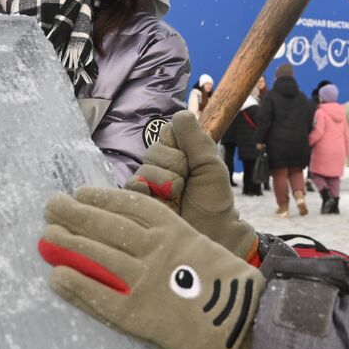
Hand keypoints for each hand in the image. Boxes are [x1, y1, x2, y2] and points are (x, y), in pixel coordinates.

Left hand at [40, 186, 261, 348]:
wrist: (247, 324)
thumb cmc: (228, 286)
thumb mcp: (202, 246)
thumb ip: (172, 237)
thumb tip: (140, 224)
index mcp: (174, 230)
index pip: (128, 206)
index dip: (100, 197)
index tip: (80, 192)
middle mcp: (155, 250)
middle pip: (105, 225)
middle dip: (74, 213)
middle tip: (51, 205)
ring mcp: (144, 280)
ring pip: (96, 256)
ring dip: (68, 243)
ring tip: (46, 235)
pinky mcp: (137, 313)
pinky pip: (99, 295)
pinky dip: (75, 285)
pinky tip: (56, 276)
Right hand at [127, 111, 257, 260]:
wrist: (211, 235)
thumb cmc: (214, 203)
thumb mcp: (211, 167)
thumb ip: (196, 140)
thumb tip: (181, 113)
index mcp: (181, 155)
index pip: (168, 132)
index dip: (179, 145)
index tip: (192, 161)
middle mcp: (162, 167)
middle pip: (155, 148)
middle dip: (175, 165)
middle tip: (186, 184)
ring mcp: (149, 184)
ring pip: (145, 166)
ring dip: (166, 181)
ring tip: (177, 197)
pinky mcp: (138, 200)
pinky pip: (134, 183)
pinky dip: (150, 191)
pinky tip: (164, 202)